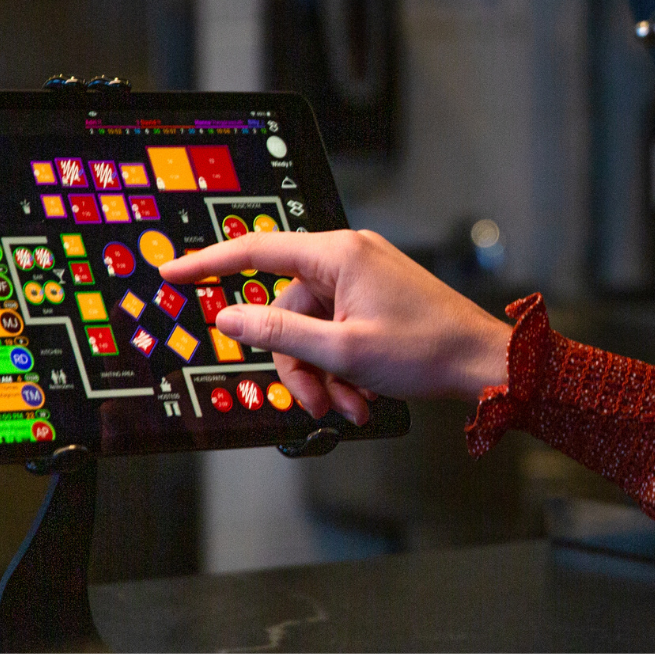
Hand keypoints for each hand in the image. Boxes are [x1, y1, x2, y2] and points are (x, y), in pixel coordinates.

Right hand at [159, 228, 510, 424]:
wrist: (482, 362)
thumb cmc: (426, 349)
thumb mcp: (342, 350)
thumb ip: (280, 333)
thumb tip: (230, 317)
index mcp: (338, 254)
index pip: (256, 249)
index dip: (208, 262)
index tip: (172, 271)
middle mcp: (349, 257)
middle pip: (287, 310)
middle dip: (298, 363)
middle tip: (317, 400)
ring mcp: (363, 278)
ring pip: (312, 331)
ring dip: (324, 374)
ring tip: (351, 405)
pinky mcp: (375, 299)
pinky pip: (337, 333)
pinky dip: (343, 368)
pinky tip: (364, 396)